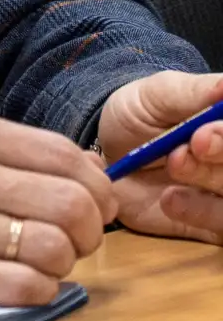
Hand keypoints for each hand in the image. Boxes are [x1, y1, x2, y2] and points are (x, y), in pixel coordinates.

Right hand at [0, 111, 117, 306]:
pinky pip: (27, 289)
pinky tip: (16, 285)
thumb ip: (8, 154)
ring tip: (37, 264)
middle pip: (72, 202)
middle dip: (88, 231)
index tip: (92, 207)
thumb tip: (94, 171)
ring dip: (61, 265)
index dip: (96, 187)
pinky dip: (38, 293)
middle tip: (72, 242)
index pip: (65, 155)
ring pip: (55, 249)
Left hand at [99, 71, 222, 245]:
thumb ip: (195, 92)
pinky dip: (199, 213)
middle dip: (220, 158)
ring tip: (172, 167)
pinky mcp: (213, 225)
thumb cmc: (140, 113)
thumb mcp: (160, 93)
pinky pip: (222, 228)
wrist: (108, 150)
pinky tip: (169, 199)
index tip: (202, 134)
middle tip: (181, 153)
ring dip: (208, 184)